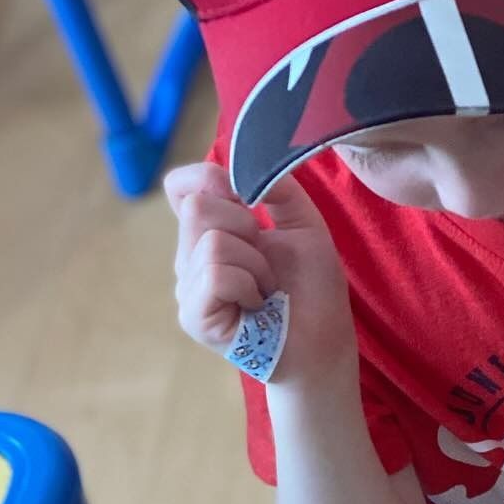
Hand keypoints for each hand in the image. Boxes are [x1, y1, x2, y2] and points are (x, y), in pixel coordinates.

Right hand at [164, 161, 354, 385]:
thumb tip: (243, 159)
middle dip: (246, 227)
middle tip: (268, 264)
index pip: (180, 186)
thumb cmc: (313, 290)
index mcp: (210, 232)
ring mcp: (188, 288)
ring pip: (211, 240)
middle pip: (197, 206)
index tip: (249, 202)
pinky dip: (248, 284)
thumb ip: (277, 188)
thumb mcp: (302, 224)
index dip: (210, 179)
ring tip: (266, 290)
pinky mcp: (193, 315)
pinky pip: (216, 272)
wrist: (323, 343)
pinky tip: (257, 305)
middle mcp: (191, 257)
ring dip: (255, 263)